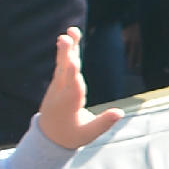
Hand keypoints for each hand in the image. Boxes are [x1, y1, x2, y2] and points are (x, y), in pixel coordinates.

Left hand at [34, 29, 121, 153]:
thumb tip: (120, 112)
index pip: (73, 87)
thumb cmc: (71, 136)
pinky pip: (62, 64)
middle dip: (66, 55)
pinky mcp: (57, 82)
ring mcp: (57, 86)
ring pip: (62, 64)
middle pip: (64, 71)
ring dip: (67, 48)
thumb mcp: (89, 134)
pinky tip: (69, 37)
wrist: (48, 137)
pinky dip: (66, 51)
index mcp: (69, 105)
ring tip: (71, 31)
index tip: (72, 61)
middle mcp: (61, 93)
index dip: (73, 74)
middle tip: (65, 38)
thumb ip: (104, 122)